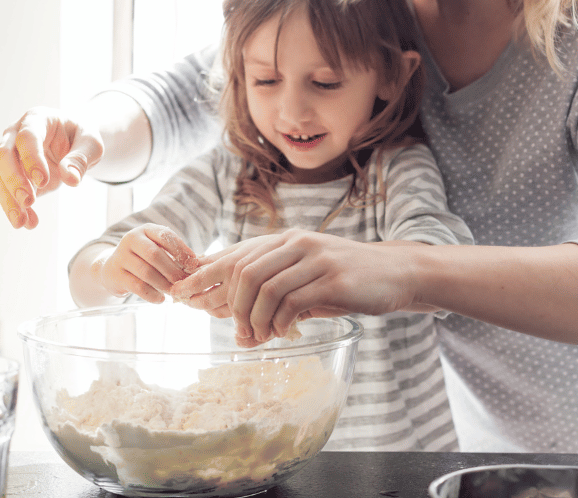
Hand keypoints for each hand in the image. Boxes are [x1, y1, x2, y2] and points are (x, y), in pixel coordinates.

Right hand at [0, 107, 102, 228]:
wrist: (74, 142)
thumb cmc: (82, 137)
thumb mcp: (91, 143)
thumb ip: (81, 158)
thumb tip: (71, 179)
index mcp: (37, 119)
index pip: (27, 137)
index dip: (31, 158)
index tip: (42, 181)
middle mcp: (16, 134)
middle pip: (2, 155)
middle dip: (13, 180)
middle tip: (29, 201)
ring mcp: (10, 155)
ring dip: (9, 200)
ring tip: (23, 222)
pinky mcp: (11, 174)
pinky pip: (5, 192)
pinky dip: (14, 208)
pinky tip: (29, 222)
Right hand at [96, 224, 197, 302]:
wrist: (113, 268)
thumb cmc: (144, 259)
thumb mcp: (158, 250)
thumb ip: (174, 255)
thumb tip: (197, 266)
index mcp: (146, 230)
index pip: (165, 235)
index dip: (181, 250)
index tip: (194, 264)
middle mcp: (131, 239)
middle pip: (155, 255)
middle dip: (173, 270)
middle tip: (185, 283)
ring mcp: (121, 256)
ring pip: (146, 272)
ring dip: (163, 284)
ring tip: (174, 293)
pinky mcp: (115, 274)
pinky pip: (137, 286)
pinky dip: (151, 295)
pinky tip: (160, 299)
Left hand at [170, 229, 416, 345]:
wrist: (396, 273)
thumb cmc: (346, 278)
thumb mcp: (305, 273)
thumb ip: (273, 285)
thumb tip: (231, 313)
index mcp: (285, 240)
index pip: (233, 255)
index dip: (203, 276)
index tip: (181, 296)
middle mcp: (296, 243)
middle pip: (243, 273)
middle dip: (232, 308)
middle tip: (237, 333)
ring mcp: (315, 259)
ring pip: (264, 289)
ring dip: (255, 320)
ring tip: (259, 337)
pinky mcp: (333, 279)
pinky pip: (292, 303)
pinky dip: (280, 323)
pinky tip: (283, 333)